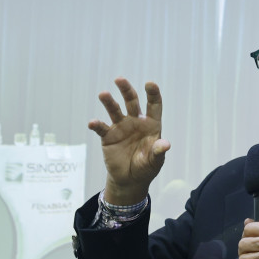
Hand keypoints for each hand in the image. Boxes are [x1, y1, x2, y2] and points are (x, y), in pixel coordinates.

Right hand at [88, 77, 170, 204]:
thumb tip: (165, 144)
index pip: (154, 105)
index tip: (150, 84)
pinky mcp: (108, 136)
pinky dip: (96, 125)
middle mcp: (136, 121)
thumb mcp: (155, 161)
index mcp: (151, 124)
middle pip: (131, 101)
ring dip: (109, 102)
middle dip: (126, 90)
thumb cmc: (146, 167)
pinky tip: (92, 123)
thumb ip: (158, 151)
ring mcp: (121, 127)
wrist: (130, 179)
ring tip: (103, 94)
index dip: (153, 93)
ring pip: (114, 110)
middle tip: (119, 79)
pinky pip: (101, 128)